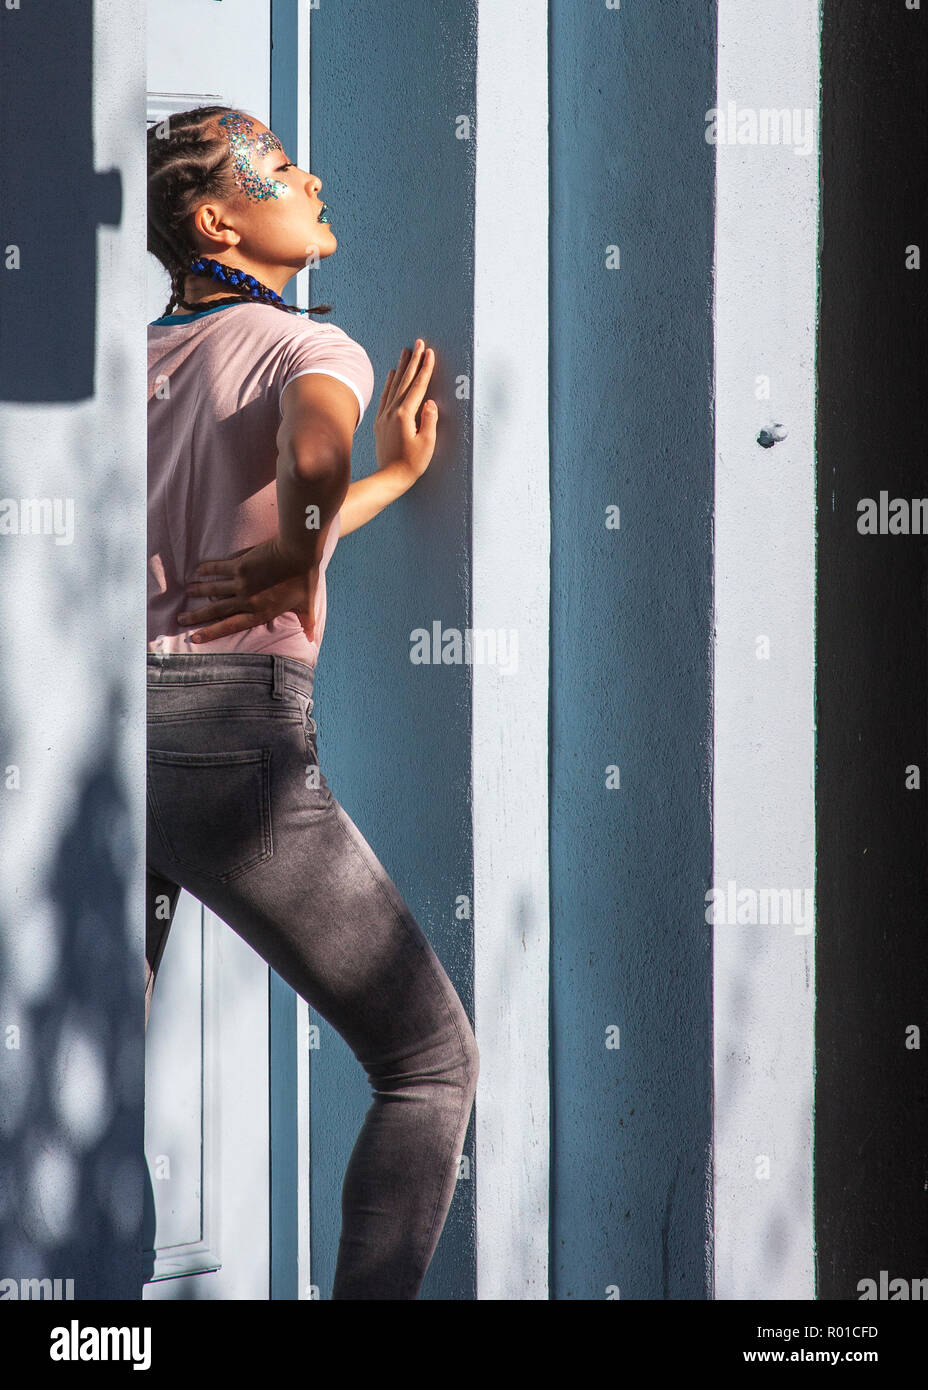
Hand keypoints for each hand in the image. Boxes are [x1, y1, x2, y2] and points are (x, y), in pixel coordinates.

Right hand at [177, 540, 319, 643]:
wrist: (299, 553)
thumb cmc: (305, 579)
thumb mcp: (308, 604)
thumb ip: (307, 622)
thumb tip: (312, 639)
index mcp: (260, 612)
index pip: (231, 625)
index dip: (212, 632)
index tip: (195, 638)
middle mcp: (247, 600)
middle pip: (216, 610)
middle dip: (197, 616)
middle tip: (180, 619)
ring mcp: (241, 582)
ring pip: (214, 589)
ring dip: (199, 590)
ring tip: (186, 591)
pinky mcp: (240, 565)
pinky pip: (219, 568)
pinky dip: (207, 569)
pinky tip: (197, 570)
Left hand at [374, 339, 438, 479]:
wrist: (390, 477)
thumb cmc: (411, 463)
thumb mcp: (427, 443)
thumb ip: (429, 421)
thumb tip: (429, 402)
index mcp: (404, 415)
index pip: (418, 386)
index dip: (425, 368)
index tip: (430, 352)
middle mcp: (392, 412)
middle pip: (404, 380)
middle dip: (413, 360)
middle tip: (418, 343)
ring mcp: (384, 416)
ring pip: (393, 385)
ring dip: (401, 368)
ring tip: (406, 352)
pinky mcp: (380, 422)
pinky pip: (385, 396)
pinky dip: (389, 383)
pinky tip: (391, 374)